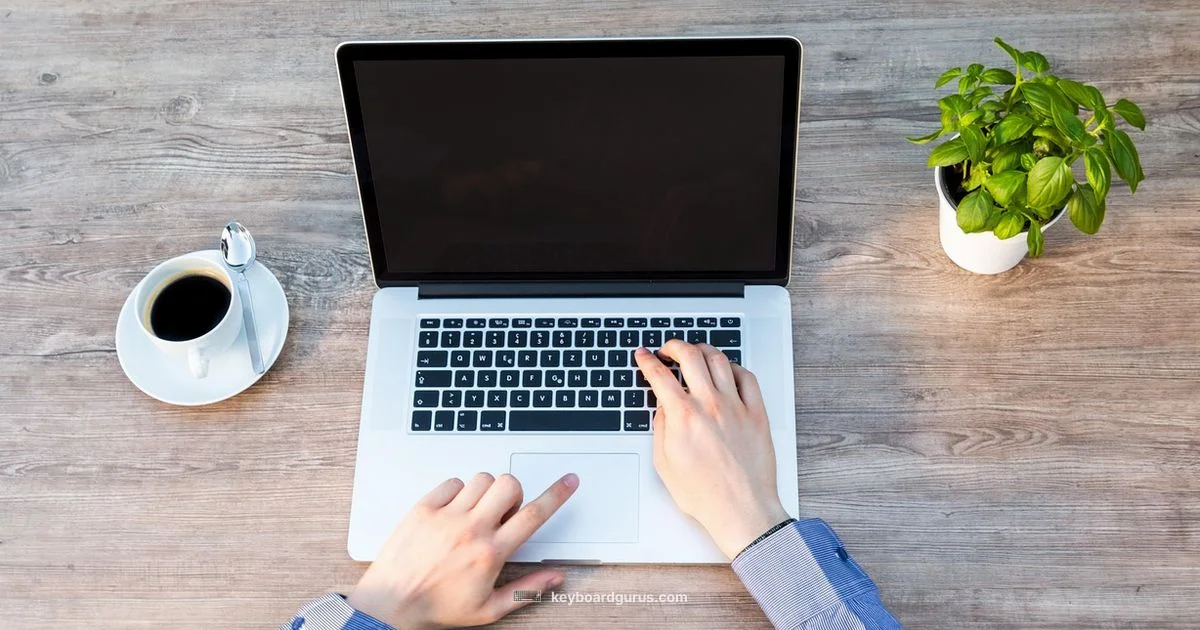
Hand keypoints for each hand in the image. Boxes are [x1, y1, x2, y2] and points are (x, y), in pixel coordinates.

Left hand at [348, 472, 578, 628]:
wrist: (391, 603)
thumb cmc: (436, 607)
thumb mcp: (488, 609)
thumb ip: (526, 590)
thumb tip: (555, 578)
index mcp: (490, 553)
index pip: (533, 515)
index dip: (557, 495)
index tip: (568, 482)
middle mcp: (470, 530)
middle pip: (508, 485)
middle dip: (514, 493)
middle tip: (504, 512)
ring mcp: (446, 516)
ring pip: (481, 479)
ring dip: (487, 491)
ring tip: (477, 512)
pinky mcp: (423, 508)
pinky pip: (452, 482)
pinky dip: (458, 490)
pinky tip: (454, 510)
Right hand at [635, 341, 789, 559]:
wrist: (741, 511)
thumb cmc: (705, 495)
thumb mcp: (665, 464)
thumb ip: (660, 428)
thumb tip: (662, 407)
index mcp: (683, 417)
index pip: (659, 375)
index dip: (647, 360)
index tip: (644, 356)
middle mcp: (710, 405)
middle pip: (690, 356)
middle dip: (674, 346)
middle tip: (668, 349)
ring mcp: (736, 407)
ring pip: (719, 360)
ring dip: (703, 349)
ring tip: (696, 352)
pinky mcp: (757, 414)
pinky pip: (747, 378)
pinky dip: (734, 367)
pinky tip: (727, 370)